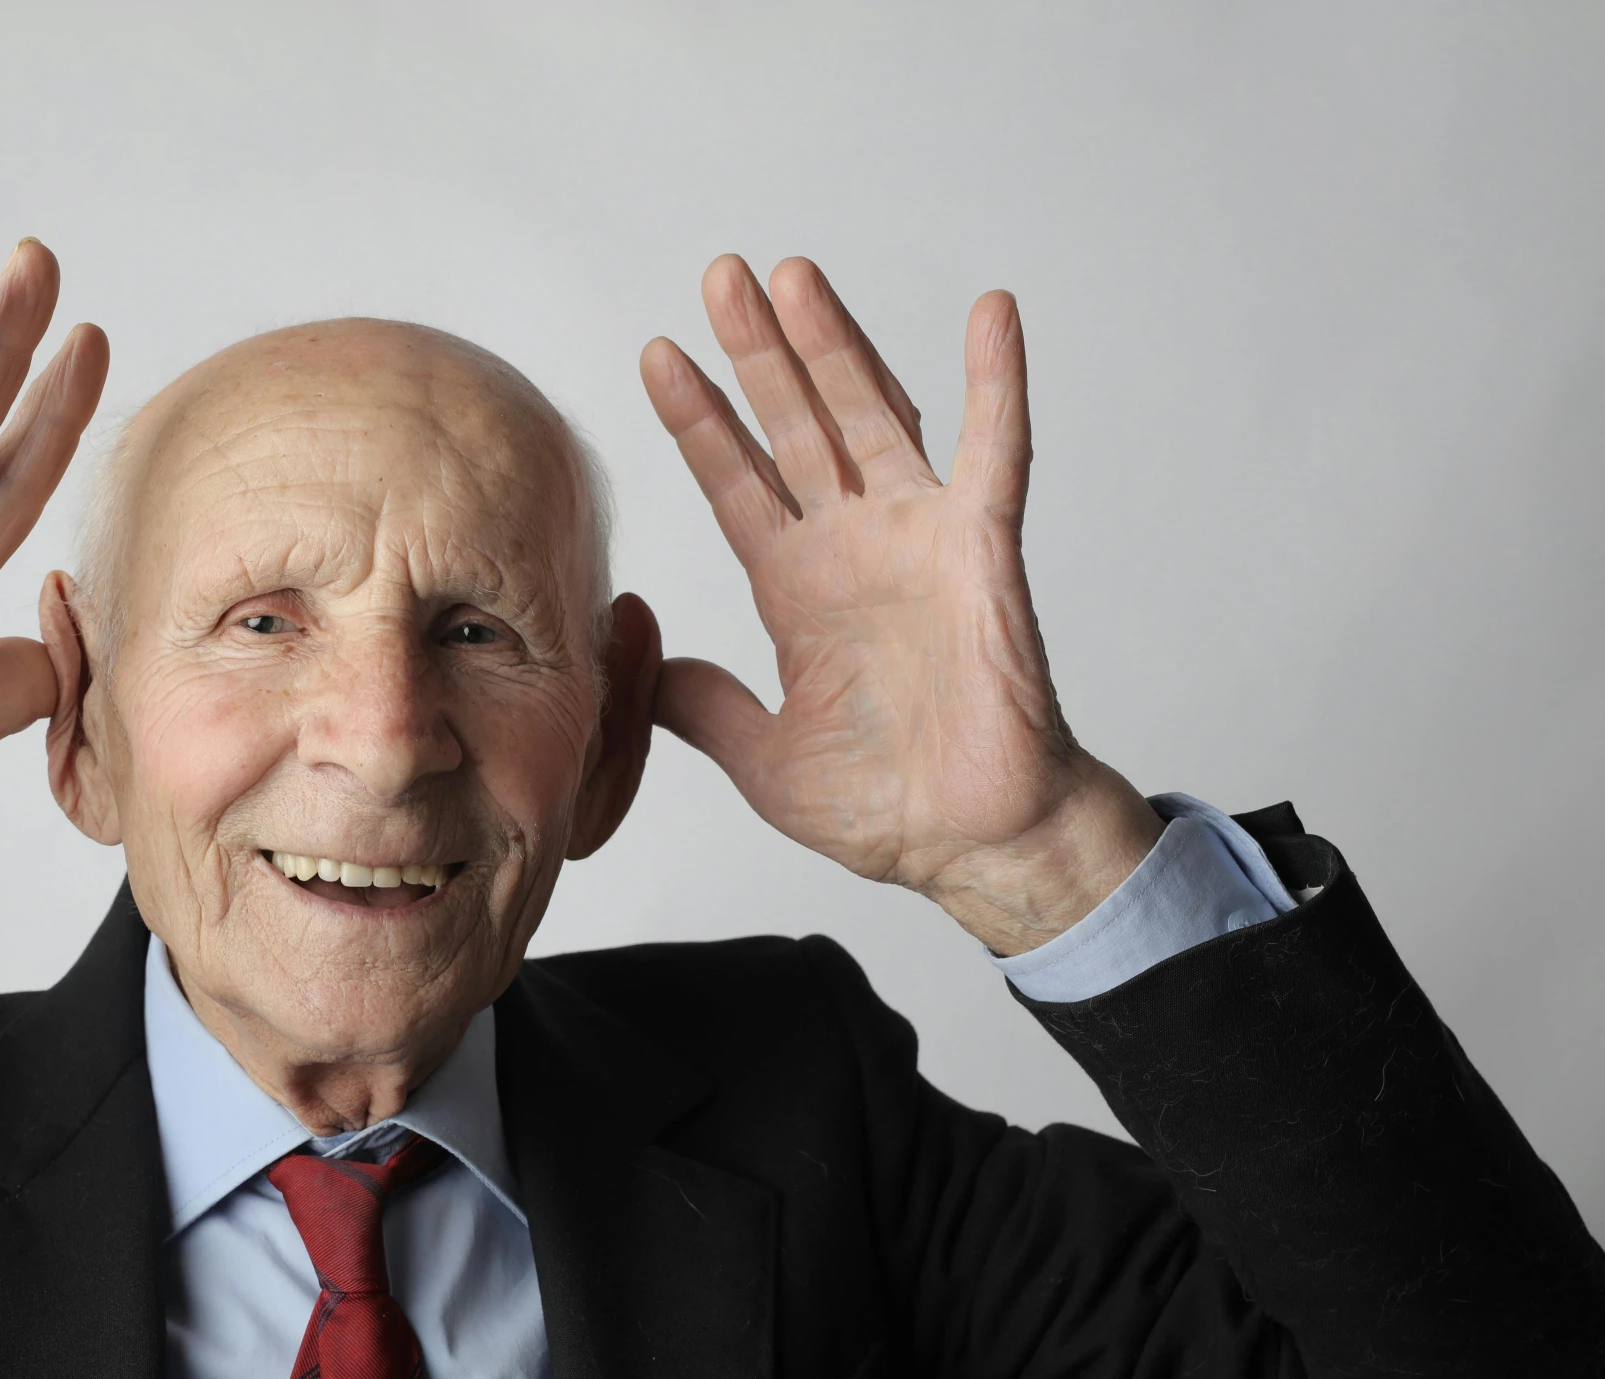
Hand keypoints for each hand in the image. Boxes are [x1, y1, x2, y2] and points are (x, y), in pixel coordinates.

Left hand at [640, 256, 1160, 954]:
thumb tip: (641, 664)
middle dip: (755, 351)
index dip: (698, 419)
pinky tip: (991, 313)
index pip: (735, 482)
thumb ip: (701, 706)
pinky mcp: (983, 553)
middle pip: (793, 426)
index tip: (655, 355)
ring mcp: (918, 541)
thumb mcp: (762, 758)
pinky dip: (998, 384)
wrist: (970, 843)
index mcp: (796, 589)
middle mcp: (853, 548)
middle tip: (718, 275)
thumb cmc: (887, 808)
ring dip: (837, 345)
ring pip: (871, 417)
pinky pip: (995, 455)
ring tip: (795, 274)